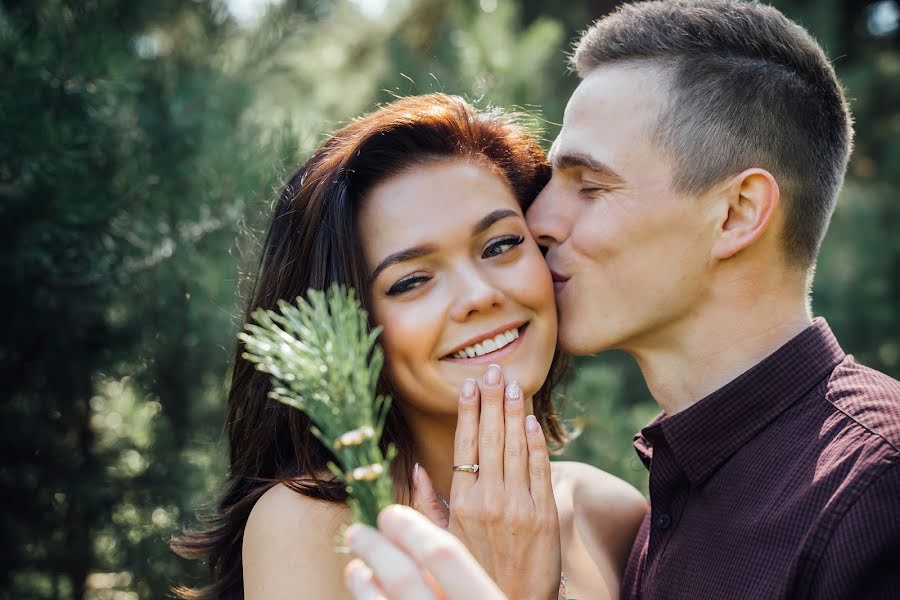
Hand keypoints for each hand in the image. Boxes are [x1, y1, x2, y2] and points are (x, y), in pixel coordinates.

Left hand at [343, 504, 505, 599]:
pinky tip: (363, 588)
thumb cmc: (498, 594)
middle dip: (376, 551)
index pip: (445, 555)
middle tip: (357, 532)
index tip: (391, 514)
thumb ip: (453, 527)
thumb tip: (416, 471)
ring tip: (355, 567)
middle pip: (406, 579)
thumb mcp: (490, 572)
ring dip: (363, 584)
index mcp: (486, 595)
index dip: (412, 531)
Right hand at [412, 365, 560, 599]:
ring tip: (513, 384)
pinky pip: (540, 471)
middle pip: (491, 439)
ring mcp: (519, 505)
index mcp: (461, 502)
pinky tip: (532, 421)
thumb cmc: (470, 572)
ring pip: (515, 448)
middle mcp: (489, 499)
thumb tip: (415, 467)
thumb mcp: (441, 539)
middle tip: (495, 370)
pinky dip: (536, 444)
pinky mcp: (545, 515)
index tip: (470, 385)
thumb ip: (428, 502)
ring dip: (515, 412)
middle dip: (493, 400)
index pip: (465, 445)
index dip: (469, 412)